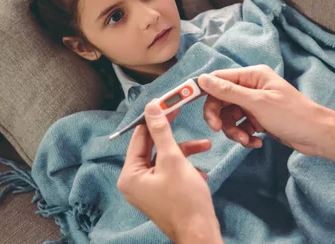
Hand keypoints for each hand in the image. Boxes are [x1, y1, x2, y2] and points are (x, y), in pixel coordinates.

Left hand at [117, 102, 221, 243]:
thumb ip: (161, 131)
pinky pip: (171, 171)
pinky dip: (186, 167)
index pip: (140, 136)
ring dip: (185, 151)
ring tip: (204, 146)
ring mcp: (148, 189)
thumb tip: (151, 107)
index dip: (155, 117)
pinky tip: (201, 171)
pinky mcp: (162, 194)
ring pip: (165, 158)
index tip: (167, 102)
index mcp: (130, 174)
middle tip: (182, 113)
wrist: (201, 233)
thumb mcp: (173, 159)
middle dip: (173, 135)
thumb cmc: (186, 200)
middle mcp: (135, 182)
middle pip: (152, 146)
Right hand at [198, 65, 334, 155]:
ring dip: (233, 131)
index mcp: (252, 76)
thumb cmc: (290, 115)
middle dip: (220, 117)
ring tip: (246, 140)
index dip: (205, 93)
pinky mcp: (259, 119)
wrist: (317, 136)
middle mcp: (251, 87)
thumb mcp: (256, 102)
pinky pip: (241, 126)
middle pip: (221, 100)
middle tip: (218, 130)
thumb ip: (228, 91)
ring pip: (230, 116)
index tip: (193, 107)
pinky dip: (245, 136)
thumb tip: (202, 79)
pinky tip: (256, 142)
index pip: (218, 80)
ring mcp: (255, 104)